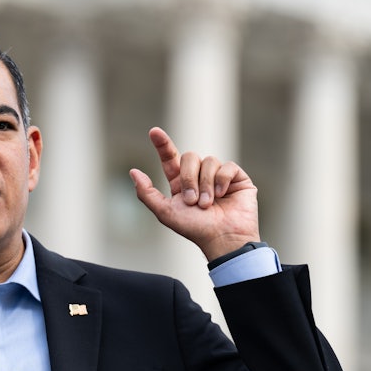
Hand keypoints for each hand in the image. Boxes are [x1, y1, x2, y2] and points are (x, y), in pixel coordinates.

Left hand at [129, 127, 259, 260]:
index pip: (170, 158)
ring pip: (209, 161)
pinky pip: (227, 166)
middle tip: (193, 200)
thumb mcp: (165, 212)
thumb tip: (133, 171)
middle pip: (190, 157)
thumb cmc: (195, 229)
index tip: (154, 132)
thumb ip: (147, 193)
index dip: (162, 144)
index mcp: (181, 183)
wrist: (223, 239)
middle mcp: (200, 177)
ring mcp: (219, 176)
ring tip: (208, 204)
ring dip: (205, 184)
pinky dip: (223, 180)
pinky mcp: (237, 178)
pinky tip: (223, 195)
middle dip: (189, 178)